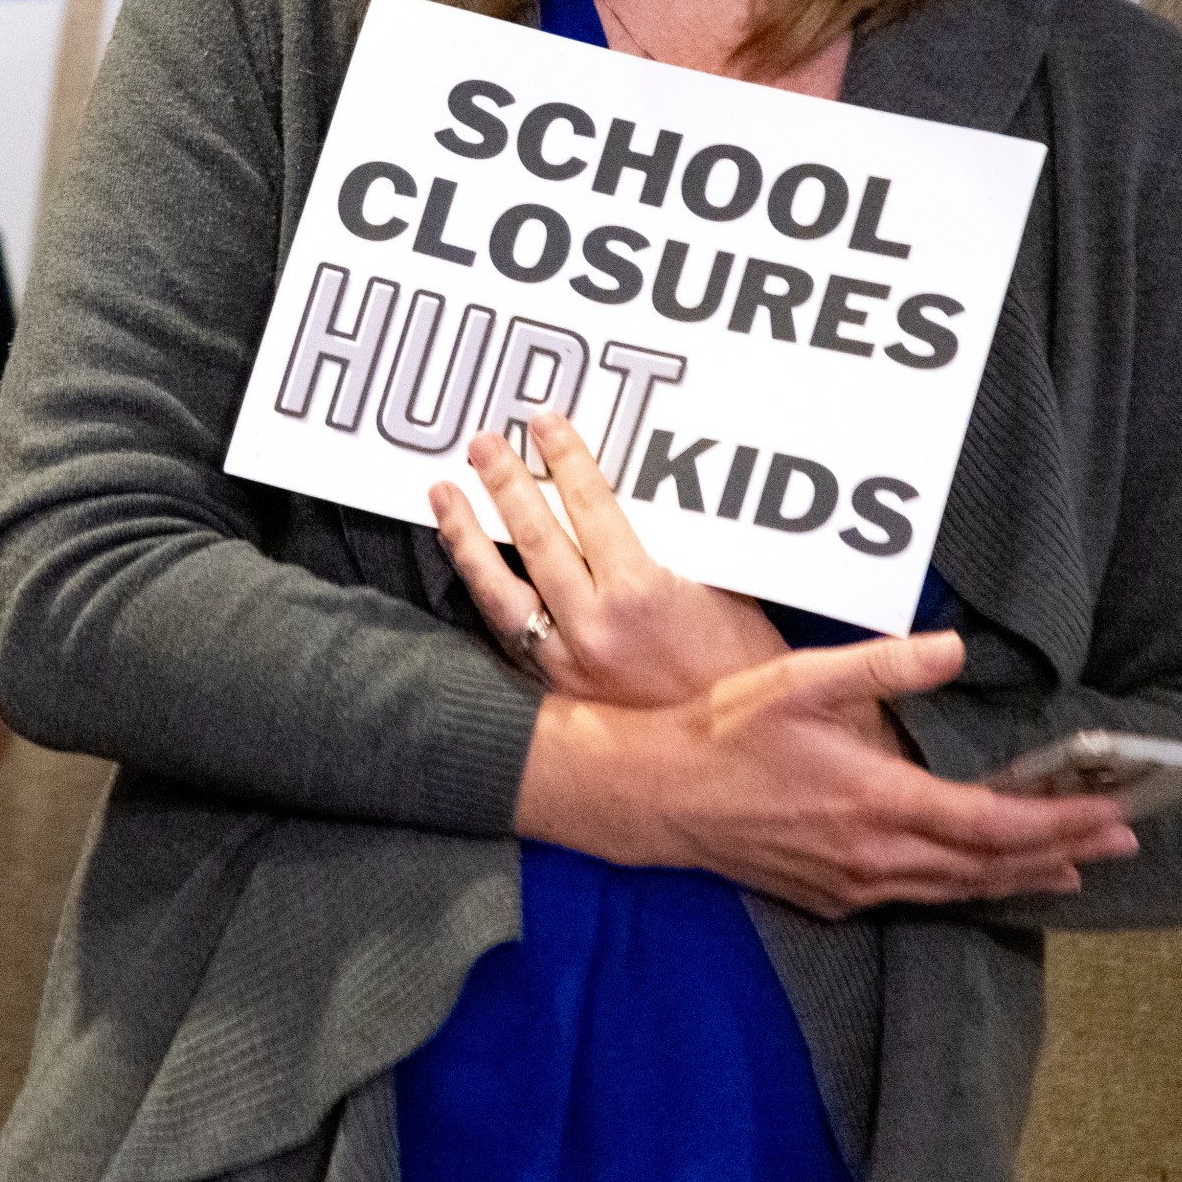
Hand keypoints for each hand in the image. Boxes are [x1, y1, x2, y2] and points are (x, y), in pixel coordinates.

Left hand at [431, 409, 784, 708]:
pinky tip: (465, 566)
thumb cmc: (741, 670)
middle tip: (482, 443)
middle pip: (534, 536)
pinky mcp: (554, 689)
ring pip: (499, 588)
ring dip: (466, 535)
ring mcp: (566, 661)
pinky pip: (504, 631)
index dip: (565, 459)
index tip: (544, 424)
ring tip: (441, 493)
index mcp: (639, 592)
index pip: (589, 504)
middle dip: (505, 482)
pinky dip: (481, 593)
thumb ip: (677, 546)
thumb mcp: (723, 592)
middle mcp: (593, 625)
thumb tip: (644, 495)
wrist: (733, 758)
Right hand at [520, 631, 1140, 918]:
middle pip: (991, 866)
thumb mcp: (799, 681)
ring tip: (1070, 866)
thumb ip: (883, 665)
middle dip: (1064, 852)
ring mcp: (853, 885)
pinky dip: (962, 890)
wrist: (655, 796)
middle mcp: (876, 855)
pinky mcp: (829, 898)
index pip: (996, 823)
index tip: (1113, 812)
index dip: (1062, 821)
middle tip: (1124, 840)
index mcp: (879, 801)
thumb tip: (955, 650)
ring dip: (1019, 878)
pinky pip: (915, 900)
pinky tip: (975, 880)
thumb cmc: (724, 733)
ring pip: (957, 891)